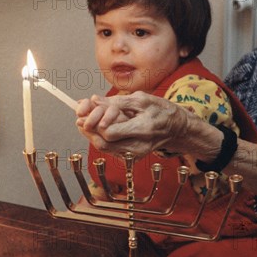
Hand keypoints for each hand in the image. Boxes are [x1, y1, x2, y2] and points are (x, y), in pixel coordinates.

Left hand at [76, 92, 219, 159]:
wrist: (176, 128)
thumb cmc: (161, 110)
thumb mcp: (141, 99)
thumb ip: (116, 102)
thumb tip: (94, 100)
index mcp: (143, 129)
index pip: (110, 133)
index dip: (95, 123)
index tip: (87, 112)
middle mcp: (139, 146)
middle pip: (104, 143)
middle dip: (88, 129)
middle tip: (79, 117)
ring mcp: (135, 154)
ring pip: (104, 147)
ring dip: (92, 134)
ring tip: (85, 120)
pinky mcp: (132, 156)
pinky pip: (110, 149)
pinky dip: (100, 138)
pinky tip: (97, 127)